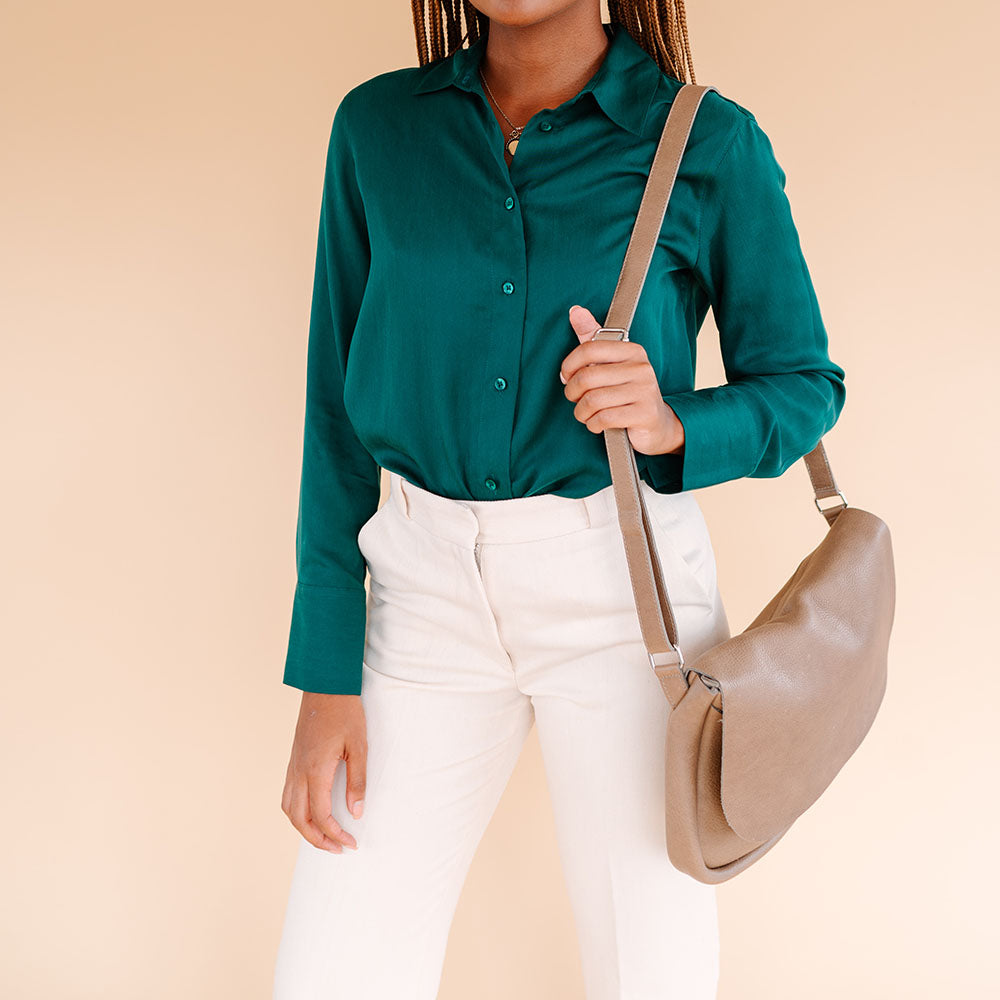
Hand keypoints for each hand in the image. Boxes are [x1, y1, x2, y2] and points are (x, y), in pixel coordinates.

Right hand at [281, 692, 367, 852]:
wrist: (325, 686)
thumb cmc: (345, 713)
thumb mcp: (359, 746)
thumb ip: (357, 781)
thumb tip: (356, 813)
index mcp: (315, 770)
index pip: (320, 815)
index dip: (335, 835)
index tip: (351, 843)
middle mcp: (298, 772)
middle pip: (299, 819)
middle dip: (317, 840)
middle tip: (338, 849)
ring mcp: (293, 766)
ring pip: (289, 809)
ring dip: (304, 828)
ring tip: (325, 836)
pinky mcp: (293, 760)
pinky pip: (288, 794)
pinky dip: (297, 811)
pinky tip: (312, 812)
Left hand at [559, 304, 684, 456]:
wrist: (657, 423)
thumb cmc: (627, 392)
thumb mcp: (610, 363)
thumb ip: (592, 338)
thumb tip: (575, 311)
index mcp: (631, 350)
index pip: (589, 349)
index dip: (569, 365)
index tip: (566, 377)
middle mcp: (640, 367)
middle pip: (587, 377)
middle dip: (572, 392)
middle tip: (574, 399)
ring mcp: (645, 391)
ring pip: (593, 401)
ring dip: (581, 412)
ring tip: (585, 414)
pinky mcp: (644, 414)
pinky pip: (604, 418)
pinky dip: (593, 424)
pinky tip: (596, 424)